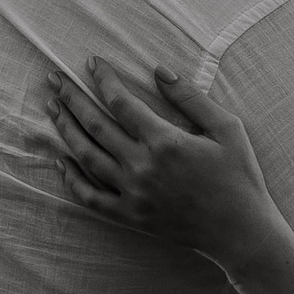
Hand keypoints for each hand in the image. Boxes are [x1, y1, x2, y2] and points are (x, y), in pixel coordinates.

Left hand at [47, 61, 278, 271]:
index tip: (91, 62)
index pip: (121, 102)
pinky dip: (71, 180)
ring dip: (65, 129)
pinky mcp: (130, 216)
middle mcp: (142, 166)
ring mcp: (132, 193)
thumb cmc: (239, 177)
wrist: (240, 232)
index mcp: (165, 141)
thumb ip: (191, 98)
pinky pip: (90, 198)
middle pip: (95, 125)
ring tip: (52, 108)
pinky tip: (60, 161)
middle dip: (72, 98)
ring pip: (86, 157)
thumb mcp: (227, 129)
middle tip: (53, 79)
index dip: (103, 79)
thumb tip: (159, 70)